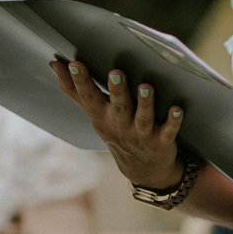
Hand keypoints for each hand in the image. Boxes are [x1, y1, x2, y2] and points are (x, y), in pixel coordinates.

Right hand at [51, 59, 184, 189]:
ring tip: (146, 87)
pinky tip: (177, 108)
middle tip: (116, 73)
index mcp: (103, 117)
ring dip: (145, 103)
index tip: (75, 63)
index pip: (90, 98)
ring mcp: (141, 135)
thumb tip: (54, 64)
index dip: (81, 81)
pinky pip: (168, 131)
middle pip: (119, 107)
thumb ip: (76, 91)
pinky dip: (173, 121)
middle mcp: (121, 126)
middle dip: (117, 91)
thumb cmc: (117, 131)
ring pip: (143, 118)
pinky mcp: (162, 142)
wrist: (143, 169)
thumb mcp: (95, 114)